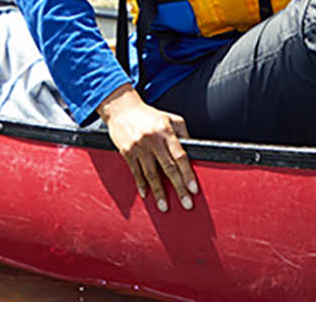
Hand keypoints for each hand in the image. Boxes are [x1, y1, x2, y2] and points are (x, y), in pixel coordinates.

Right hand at [100, 86, 197, 211]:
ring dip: (159, 192)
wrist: (121, 109)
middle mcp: (153, 140)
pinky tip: (147, 195)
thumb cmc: (149, 115)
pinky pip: (135, 172)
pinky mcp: (126, 152)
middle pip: (168, 168)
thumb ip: (183, 134)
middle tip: (187, 204)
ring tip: (165, 207)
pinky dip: (141, 185)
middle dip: (179, 188)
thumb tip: (193, 152)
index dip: (188, 174)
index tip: (194, 189)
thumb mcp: (170, 118)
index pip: (180, 156)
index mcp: (166, 131)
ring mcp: (138, 147)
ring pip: (151, 174)